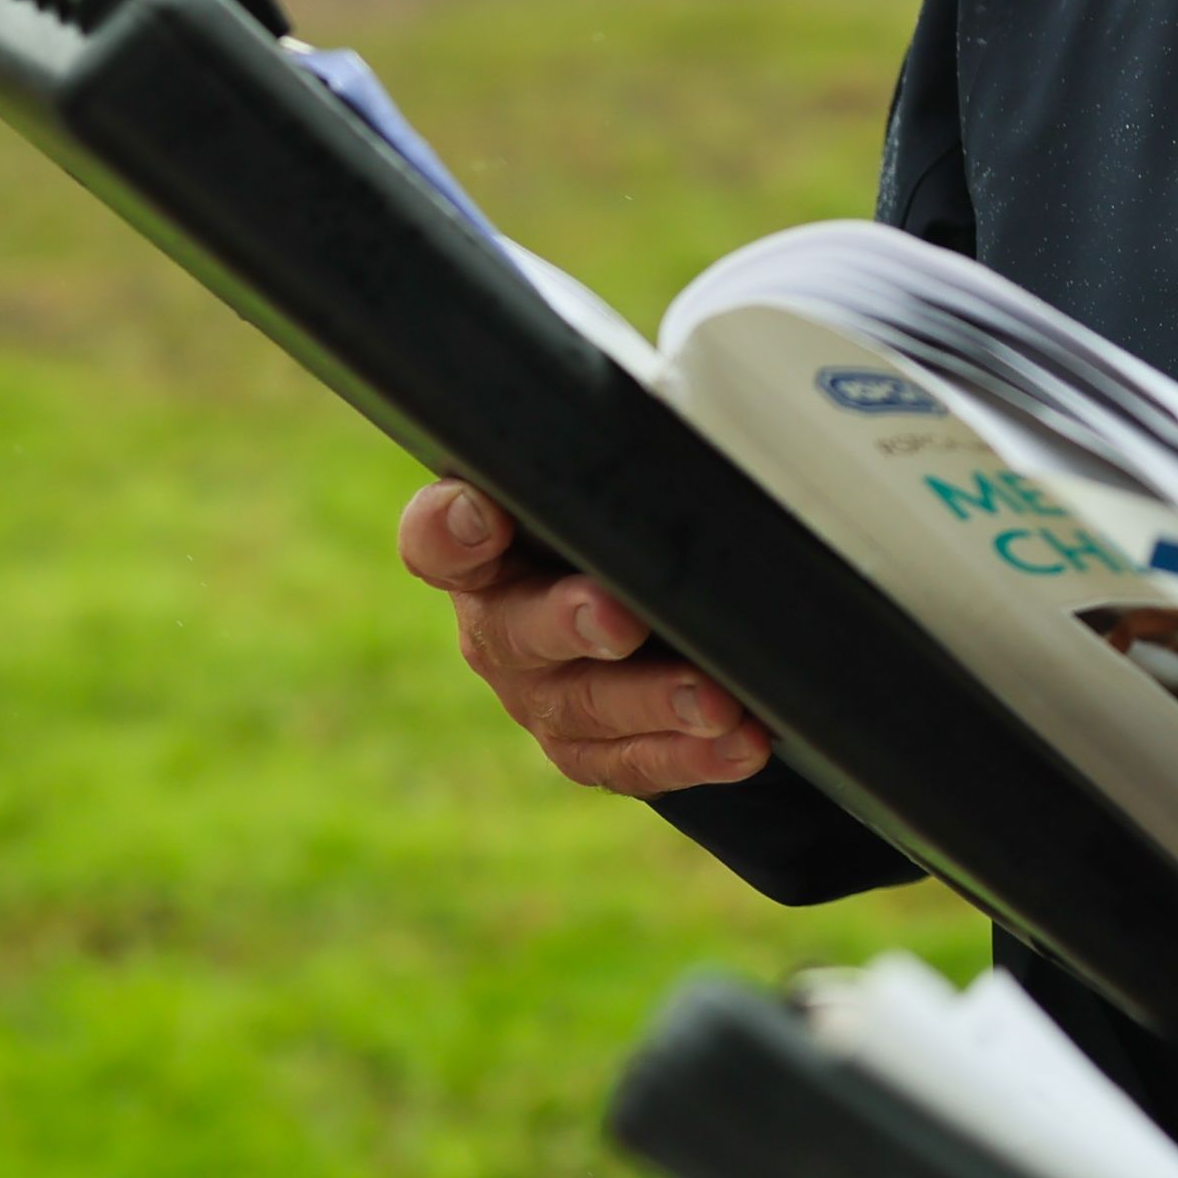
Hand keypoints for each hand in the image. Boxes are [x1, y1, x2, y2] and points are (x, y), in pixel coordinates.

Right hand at [395, 477, 770, 793]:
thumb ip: (620, 457)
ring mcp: (536, 694)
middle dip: (570, 625)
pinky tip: (740, 745)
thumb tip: (693, 416)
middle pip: (514, 631)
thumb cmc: (625, 510)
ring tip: (715, 701)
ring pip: (580, 708)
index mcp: (482, 547)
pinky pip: (628, 761)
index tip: (483, 516)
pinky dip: (689, 756)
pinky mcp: (585, 746)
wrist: (645, 579)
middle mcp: (496, 624)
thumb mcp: (616, 474)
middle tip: (621, 620)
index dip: (450, 530)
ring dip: (652, 704)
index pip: (437, 536)